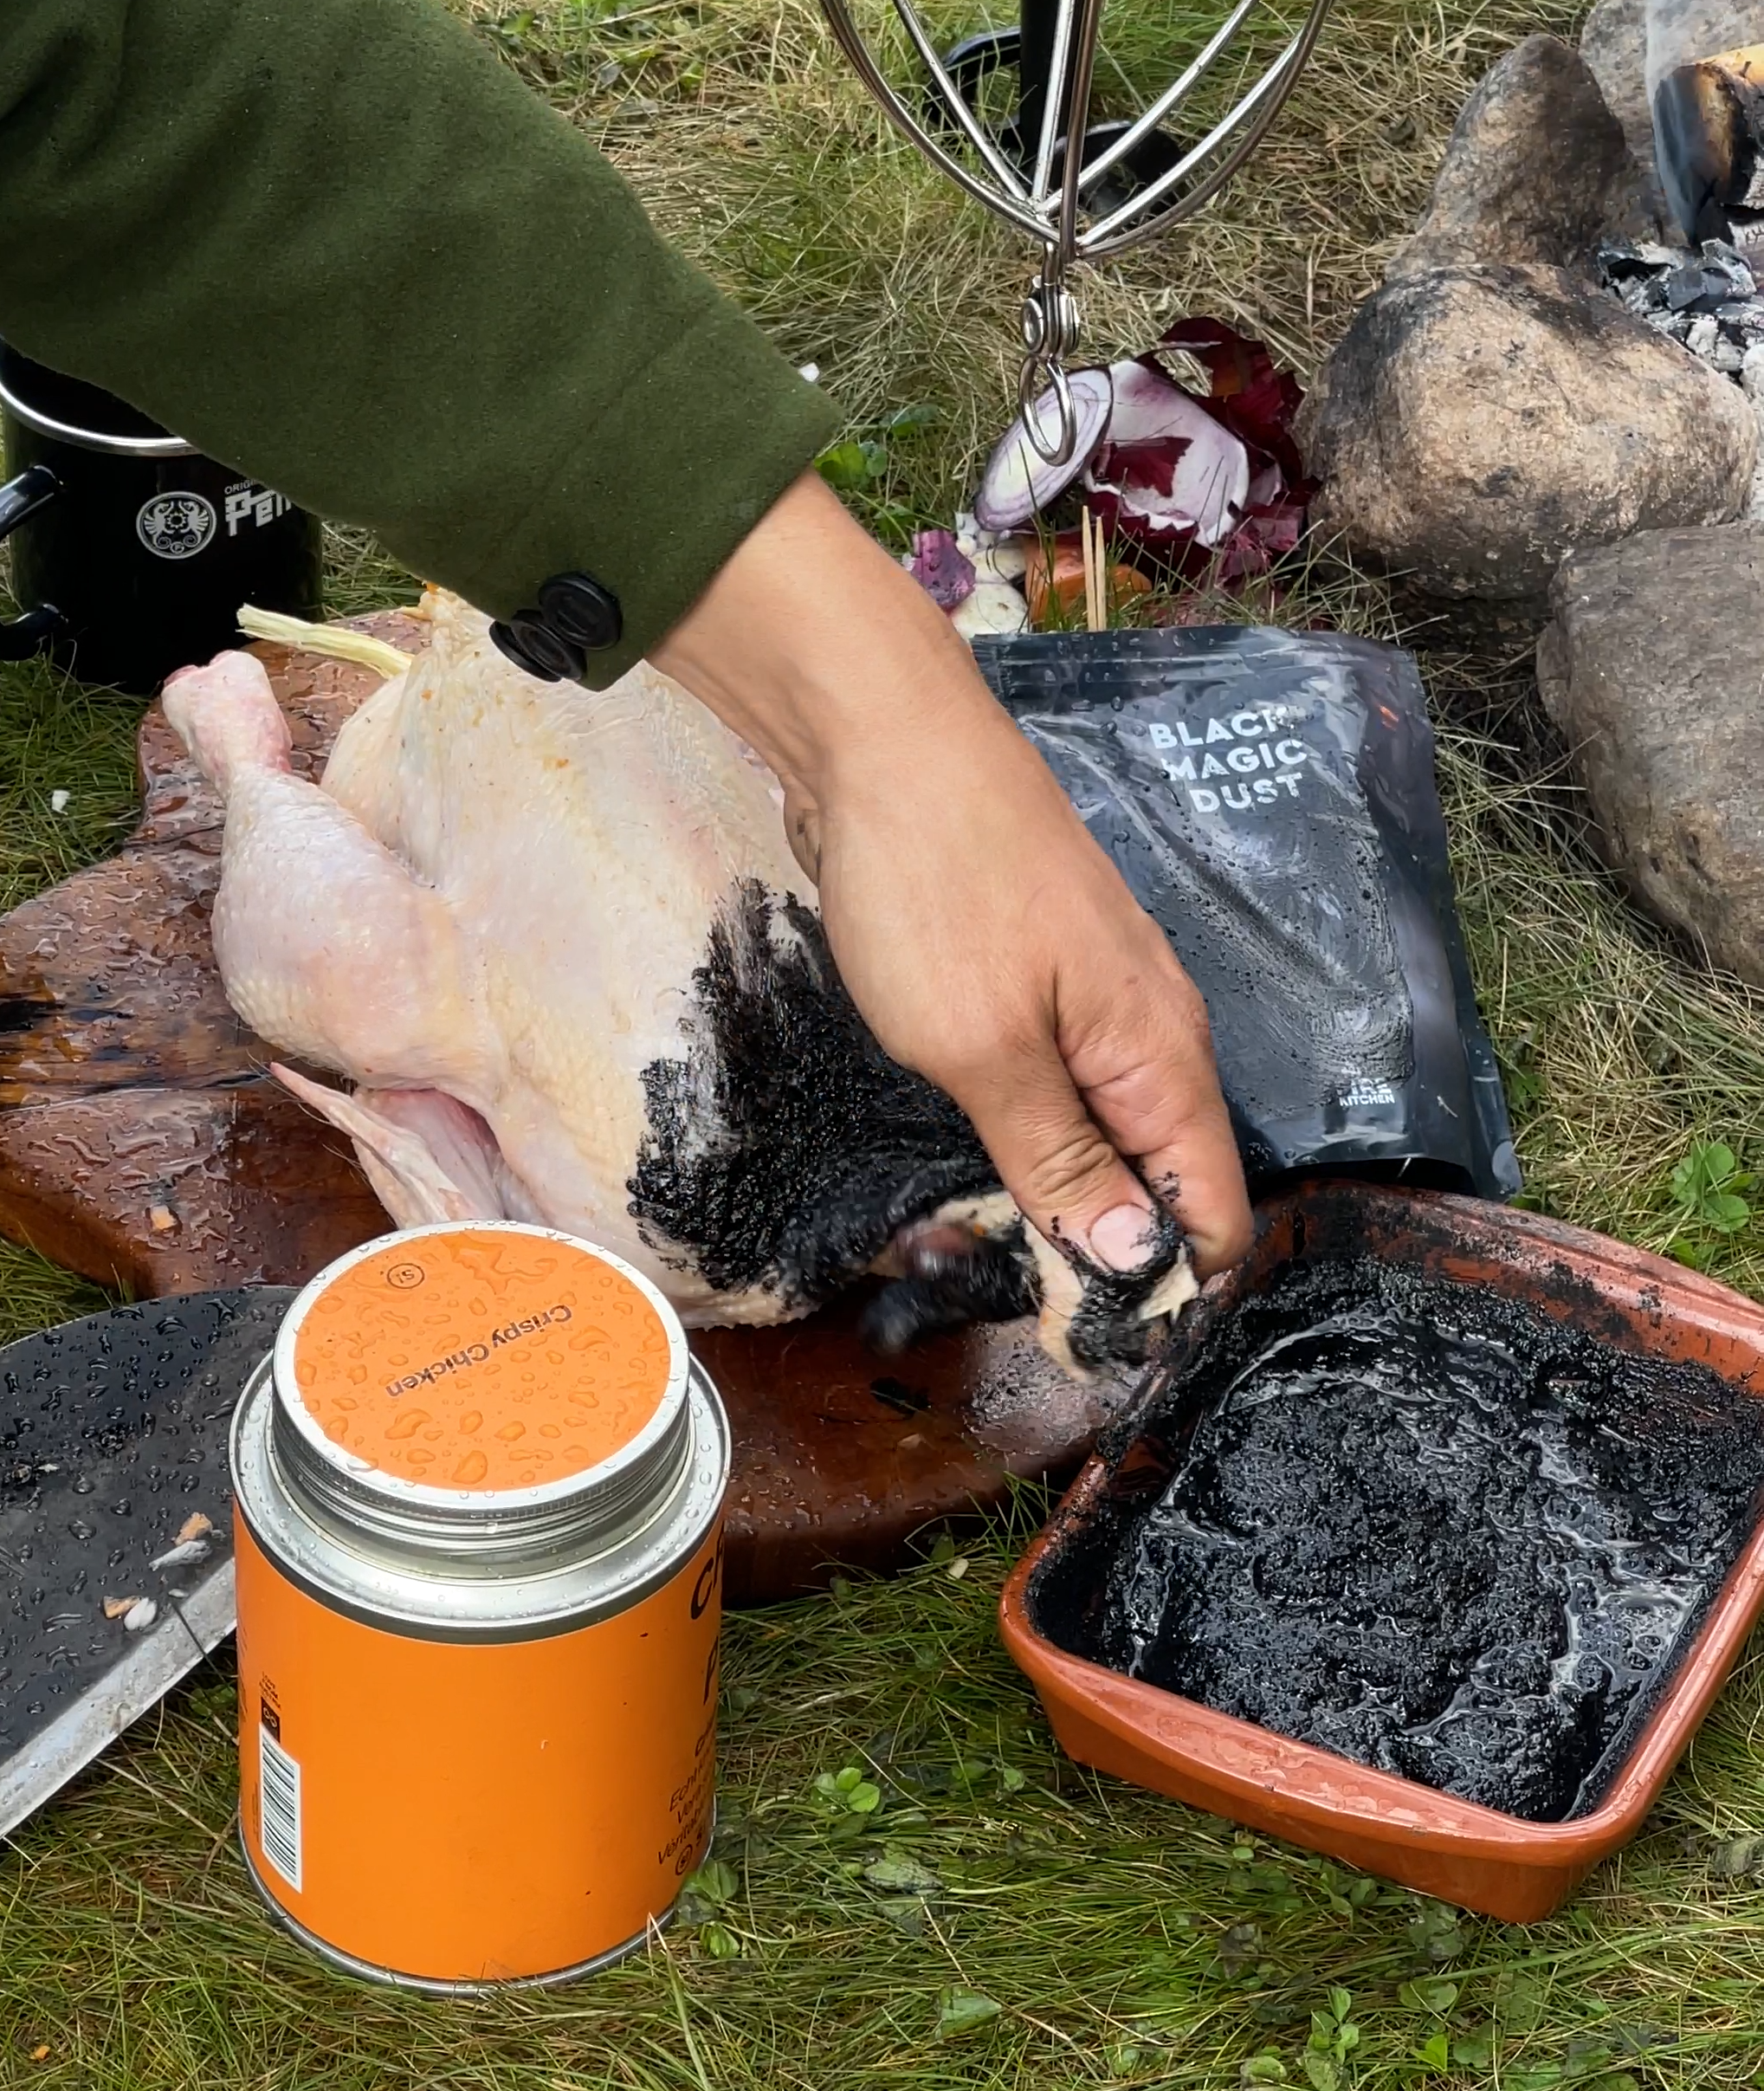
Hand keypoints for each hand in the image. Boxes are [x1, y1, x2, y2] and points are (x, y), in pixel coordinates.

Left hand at [651, 472, 1251, 1291]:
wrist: (879, 739)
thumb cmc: (935, 887)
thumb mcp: (984, 1048)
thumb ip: (1060, 1159)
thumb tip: (1138, 1261)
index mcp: (1160, 1052)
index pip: (1211, 1207)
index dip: (1169, 1288)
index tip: (1100, 1352)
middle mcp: (1150, 1026)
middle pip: (1162, 1176)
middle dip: (1105, 1252)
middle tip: (1020, 1311)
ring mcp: (1093, 995)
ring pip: (1104, 1129)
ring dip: (1058, 1195)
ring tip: (986, 1253)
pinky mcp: (1036, 973)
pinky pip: (1055, 1080)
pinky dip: (1024, 1131)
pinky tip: (973, 1162)